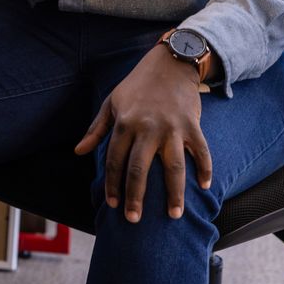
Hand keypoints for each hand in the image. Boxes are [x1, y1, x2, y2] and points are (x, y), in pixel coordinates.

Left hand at [75, 45, 212, 221]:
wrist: (170, 62)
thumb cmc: (137, 84)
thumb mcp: (111, 102)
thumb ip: (96, 129)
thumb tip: (79, 151)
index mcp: (125, 123)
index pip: (115, 160)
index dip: (113, 185)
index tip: (113, 205)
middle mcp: (147, 127)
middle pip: (139, 169)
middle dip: (136, 197)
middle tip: (134, 220)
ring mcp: (172, 127)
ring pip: (173, 166)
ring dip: (174, 193)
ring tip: (174, 215)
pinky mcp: (192, 124)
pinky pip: (201, 151)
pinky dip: (205, 169)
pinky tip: (205, 187)